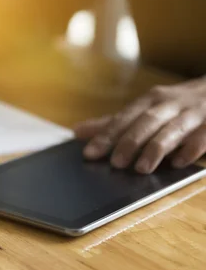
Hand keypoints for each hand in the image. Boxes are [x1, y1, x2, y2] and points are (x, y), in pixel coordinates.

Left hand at [74, 78, 205, 172]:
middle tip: (115, 164)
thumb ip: (113, 123)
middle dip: (130, 142)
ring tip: (141, 168)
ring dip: (156, 148)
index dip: (106, 135)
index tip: (89, 153)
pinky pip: (203, 137)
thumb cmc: (176, 105)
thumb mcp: (145, 109)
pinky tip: (179, 163)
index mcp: (150, 100)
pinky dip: (191, 149)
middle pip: (147, 121)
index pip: (124, 118)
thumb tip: (77, 132)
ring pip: (173, 129)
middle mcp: (170, 104)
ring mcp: (194, 113)